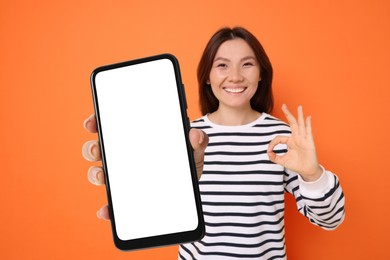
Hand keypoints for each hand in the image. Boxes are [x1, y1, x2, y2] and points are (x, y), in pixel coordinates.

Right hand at [82, 114, 207, 220]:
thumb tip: (195, 135)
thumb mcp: (193, 151)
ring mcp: (123, 178)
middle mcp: (124, 156)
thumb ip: (197, 142)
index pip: (112, 125)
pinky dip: (107, 208)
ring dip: (95, 175)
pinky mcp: (126, 200)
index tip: (92, 123)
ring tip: (102, 177)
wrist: (189, 193)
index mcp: (136, 139)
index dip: (97, 121)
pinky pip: (112, 204)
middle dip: (92, 148)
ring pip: (100, 174)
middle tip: (97, 151)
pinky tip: (107, 210)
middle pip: (99, 149)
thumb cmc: (186, 165)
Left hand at [267, 104, 322, 181]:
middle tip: (284, 105)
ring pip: (300, 125)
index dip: (273, 143)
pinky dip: (308, 124)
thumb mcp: (282, 161)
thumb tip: (267, 152)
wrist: (307, 171)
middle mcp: (297, 138)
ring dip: (300, 116)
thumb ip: (274, 157)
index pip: (279, 138)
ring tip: (299, 107)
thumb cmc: (296, 165)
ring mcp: (303, 139)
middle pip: (292, 124)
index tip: (269, 150)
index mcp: (290, 141)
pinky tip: (308, 117)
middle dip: (288, 114)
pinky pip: (308, 132)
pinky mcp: (309, 143)